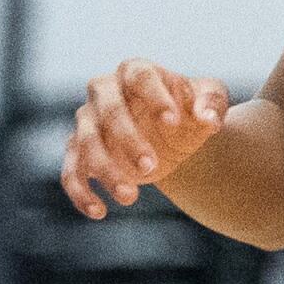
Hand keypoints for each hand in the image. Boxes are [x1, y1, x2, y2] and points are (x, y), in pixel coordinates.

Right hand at [62, 59, 229, 219]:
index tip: (174, 122)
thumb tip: (208, 120)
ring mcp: (87, 122)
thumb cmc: (189, 110)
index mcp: (136, 71)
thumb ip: (212, 103)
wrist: (170, 135)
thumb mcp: (210, 100)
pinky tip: (100, 212)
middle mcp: (104, 92)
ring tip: (131, 197)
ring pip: (86, 144)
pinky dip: (80, 194)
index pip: (140, 76)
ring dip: (105, 171)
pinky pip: (70, 172)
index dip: (155, 97)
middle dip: (127, 139)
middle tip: (151, 167)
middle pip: (108, 111)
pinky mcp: (77, 152)